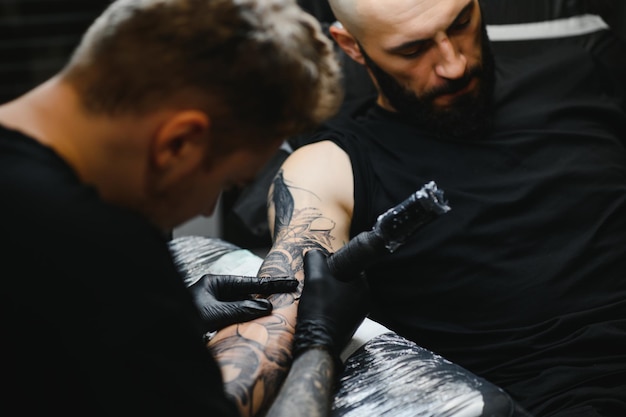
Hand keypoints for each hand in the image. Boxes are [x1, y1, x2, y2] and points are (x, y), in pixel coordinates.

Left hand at [189, 274, 297, 332]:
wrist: (160, 335)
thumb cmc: (182, 318)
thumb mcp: (215, 313)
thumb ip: (241, 309)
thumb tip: (266, 306)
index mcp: (215, 282)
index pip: (250, 281)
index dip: (272, 283)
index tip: (292, 281)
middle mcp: (216, 292)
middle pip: (248, 293)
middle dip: (268, 295)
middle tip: (292, 294)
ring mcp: (215, 306)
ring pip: (243, 307)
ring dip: (258, 310)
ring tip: (280, 311)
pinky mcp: (214, 321)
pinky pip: (236, 318)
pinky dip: (248, 320)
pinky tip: (259, 324)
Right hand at [293, 249, 369, 365]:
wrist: (317, 345)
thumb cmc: (319, 311)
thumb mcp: (315, 278)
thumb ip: (315, 259)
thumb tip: (313, 253)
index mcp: (362, 287)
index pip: (348, 265)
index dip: (330, 264)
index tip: (318, 270)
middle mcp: (364, 300)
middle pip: (342, 279)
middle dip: (326, 279)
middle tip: (313, 285)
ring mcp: (356, 313)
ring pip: (338, 293)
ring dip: (325, 292)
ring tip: (313, 299)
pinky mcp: (347, 323)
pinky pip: (336, 306)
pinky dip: (326, 305)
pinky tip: (315, 310)